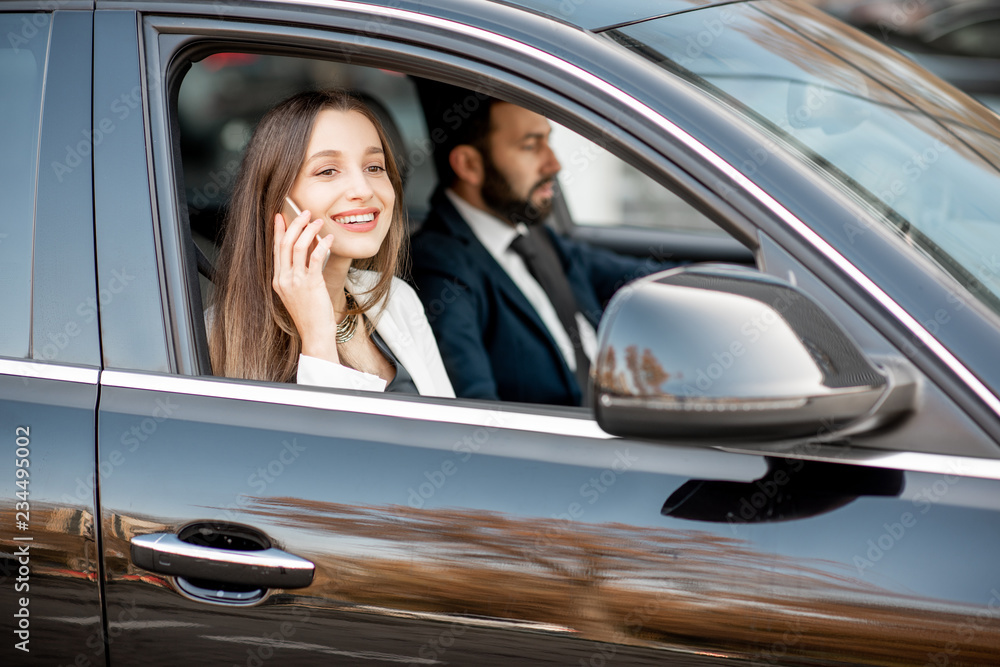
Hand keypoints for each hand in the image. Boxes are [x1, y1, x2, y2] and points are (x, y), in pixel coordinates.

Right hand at [272, 210, 338, 361]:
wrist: (315, 334)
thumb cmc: (310, 314)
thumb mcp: (299, 291)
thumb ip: (299, 272)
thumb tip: (308, 249)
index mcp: (278, 280)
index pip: (276, 249)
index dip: (279, 230)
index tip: (281, 215)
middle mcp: (283, 279)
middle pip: (285, 244)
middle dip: (295, 224)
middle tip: (305, 212)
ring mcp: (296, 281)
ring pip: (298, 247)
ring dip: (309, 231)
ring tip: (318, 222)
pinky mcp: (310, 284)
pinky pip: (316, 258)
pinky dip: (322, 245)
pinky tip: (329, 239)